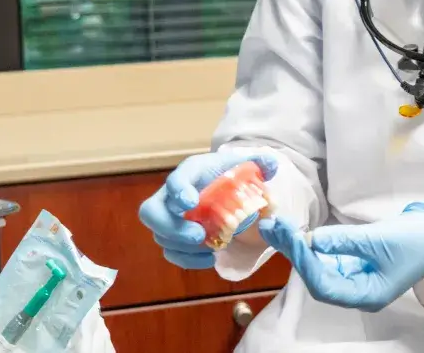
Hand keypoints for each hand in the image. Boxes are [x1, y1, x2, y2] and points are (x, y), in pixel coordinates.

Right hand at [138, 150, 278, 269]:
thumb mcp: (247, 166)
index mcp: (191, 172)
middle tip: (198, 235)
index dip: (178, 190)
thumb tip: (272, 164)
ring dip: (183, 247)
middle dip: (171, 227)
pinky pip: (171, 252)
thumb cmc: (232, 175)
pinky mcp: (173, 236)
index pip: (175, 179)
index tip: (191, 202)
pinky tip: (210, 259)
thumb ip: (261, 164)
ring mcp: (169, 217)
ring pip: (161, 236)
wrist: (225, 188)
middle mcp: (172, 194)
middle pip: (151, 212)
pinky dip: (188, 259)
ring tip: (212, 248)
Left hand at [259, 203, 423, 310]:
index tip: (292, 238)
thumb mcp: (379, 240)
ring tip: (280, 227)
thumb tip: (311, 239)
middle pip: (318, 275)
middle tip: (275, 228)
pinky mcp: (358, 261)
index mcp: (366, 295)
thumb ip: (344, 241)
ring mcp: (357, 276)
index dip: (306, 262)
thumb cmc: (417, 241)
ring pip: (320, 265)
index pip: (325, 284)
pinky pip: (330, 256)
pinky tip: (299, 232)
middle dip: (295, 252)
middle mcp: (357, 290)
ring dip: (300, 247)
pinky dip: (315, 244)